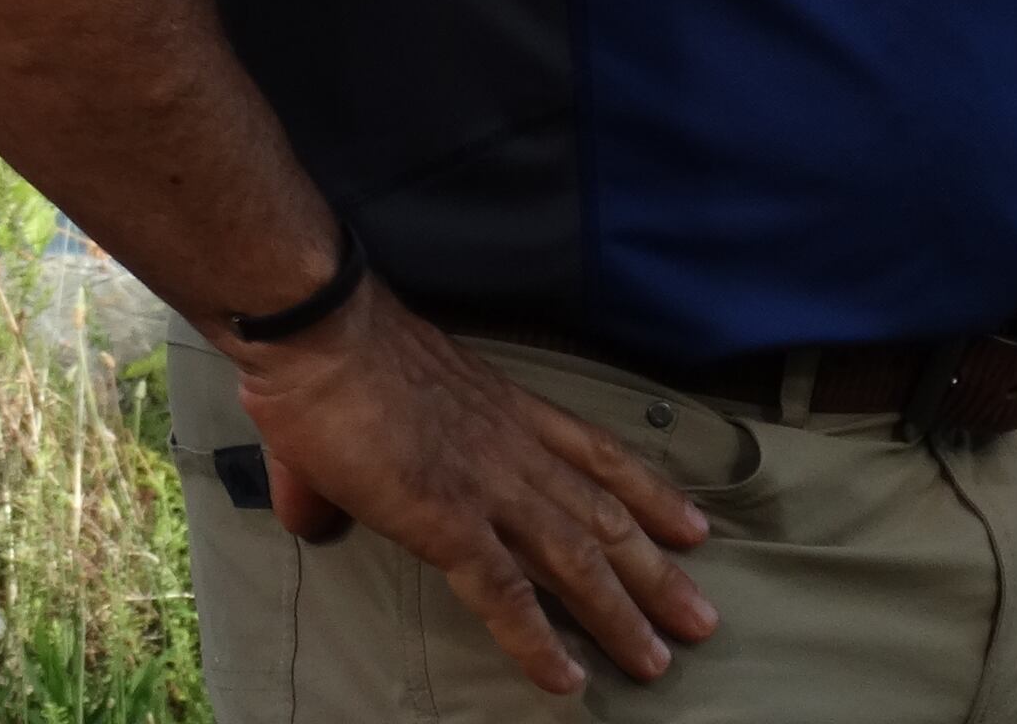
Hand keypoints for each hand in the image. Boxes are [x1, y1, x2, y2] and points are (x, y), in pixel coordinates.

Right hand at [229, 283, 716, 694]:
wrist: (325, 338)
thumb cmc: (337, 363)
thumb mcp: (379, 410)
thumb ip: (351, 475)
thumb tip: (315, 516)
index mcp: (510, 414)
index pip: (600, 458)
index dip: (651, 495)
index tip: (694, 527)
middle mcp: (517, 450)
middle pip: (606, 518)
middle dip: (658, 573)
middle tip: (701, 619)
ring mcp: (489, 487)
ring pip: (577, 560)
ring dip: (622, 614)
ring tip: (659, 661)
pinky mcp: (448, 522)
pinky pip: (505, 592)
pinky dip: (539, 640)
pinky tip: (567, 679)